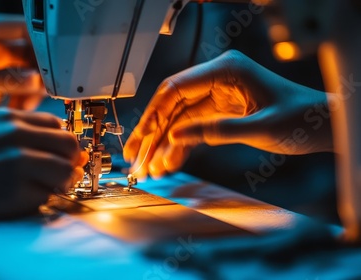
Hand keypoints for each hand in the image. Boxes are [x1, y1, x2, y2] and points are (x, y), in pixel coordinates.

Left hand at [0, 10, 44, 122]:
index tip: (60, 66)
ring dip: (34, 87)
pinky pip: (23, 80)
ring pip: (31, 67)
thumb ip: (4, 80)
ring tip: (25, 106)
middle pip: (33, 49)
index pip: (26, 27)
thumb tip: (37, 81)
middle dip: (41, 72)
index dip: (46, 44)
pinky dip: (25, 94)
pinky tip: (18, 107)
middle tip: (44, 94)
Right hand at [0, 109, 83, 224]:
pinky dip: (43, 198)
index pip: (56, 124)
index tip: (59, 153)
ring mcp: (17, 163)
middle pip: (69, 144)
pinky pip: (48, 195)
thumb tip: (50, 141)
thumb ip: (16, 130)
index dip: (61, 141)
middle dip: (70, 160)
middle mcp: (16, 135)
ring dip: (62, 182)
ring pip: (67, 171)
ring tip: (47, 187)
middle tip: (61, 172)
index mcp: (7, 117)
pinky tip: (26, 198)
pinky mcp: (14, 192)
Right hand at [124, 50, 332, 178]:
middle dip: (151, 133)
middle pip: (171, 105)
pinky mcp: (218, 112)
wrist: (320, 125)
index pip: (176, 89)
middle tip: (134, 156)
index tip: (141, 137)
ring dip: (162, 144)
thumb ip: (216, 130)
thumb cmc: (300, 118)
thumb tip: (176, 136)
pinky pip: (191, 128)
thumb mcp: (261, 127)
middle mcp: (216, 79)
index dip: (154, 114)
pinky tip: (167, 163)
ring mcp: (216, 96)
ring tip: (148, 168)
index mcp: (226, 70)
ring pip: (178, 119)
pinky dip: (179, 146)